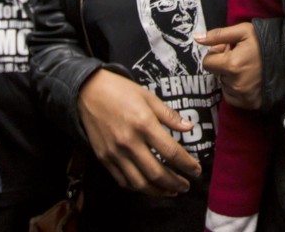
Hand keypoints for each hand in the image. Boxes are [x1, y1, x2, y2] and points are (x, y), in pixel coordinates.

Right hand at [78, 69, 200, 196]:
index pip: (171, 151)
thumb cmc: (122, 92)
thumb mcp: (149, 98)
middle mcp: (129, 142)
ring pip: (139, 182)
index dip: (186, 164)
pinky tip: (149, 187)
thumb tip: (190, 127)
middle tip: (186, 186)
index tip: (196, 170)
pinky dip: (138, 188)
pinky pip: (122, 180)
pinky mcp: (103, 159)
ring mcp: (114, 153)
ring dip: (158, 191)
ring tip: (171, 191)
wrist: (87, 93)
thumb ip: (170, 116)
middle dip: (175, 183)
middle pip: (156, 172)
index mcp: (144, 124)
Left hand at [197, 23, 261, 109]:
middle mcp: (235, 83)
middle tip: (241, 57)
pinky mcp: (249, 104)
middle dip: (224, 65)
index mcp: (231, 64)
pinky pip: (232, 97)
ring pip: (225, 85)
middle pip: (217, 74)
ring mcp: (242, 96)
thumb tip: (196, 38)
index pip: (207, 62)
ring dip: (230, 77)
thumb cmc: (266, 42)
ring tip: (247, 68)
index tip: (229, 49)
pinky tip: (249, 79)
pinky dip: (237, 88)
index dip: (216, 54)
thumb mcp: (243, 31)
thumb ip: (218, 35)